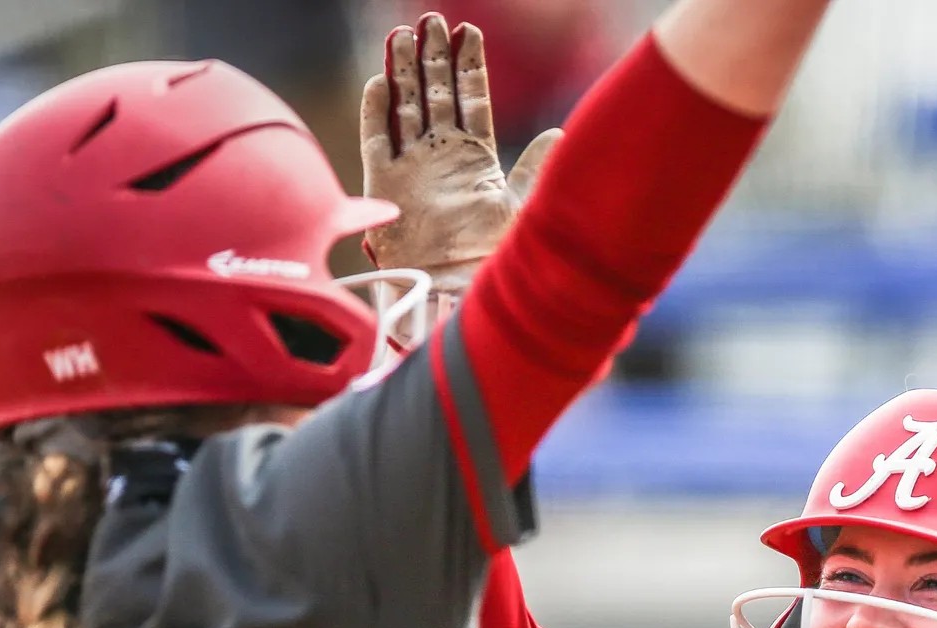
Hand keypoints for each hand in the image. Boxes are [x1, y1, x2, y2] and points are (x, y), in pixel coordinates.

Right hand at [360, 14, 556, 292]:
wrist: (461, 292)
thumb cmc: (496, 258)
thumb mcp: (524, 206)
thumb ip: (536, 168)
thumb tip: (560, 132)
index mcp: (475, 158)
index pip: (471, 99)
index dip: (469, 66)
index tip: (469, 31)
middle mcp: (441, 158)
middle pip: (434, 95)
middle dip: (434, 57)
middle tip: (433, 21)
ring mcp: (411, 168)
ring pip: (405, 107)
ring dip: (403, 71)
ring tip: (404, 34)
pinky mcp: (384, 183)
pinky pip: (376, 138)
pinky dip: (376, 110)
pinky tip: (381, 80)